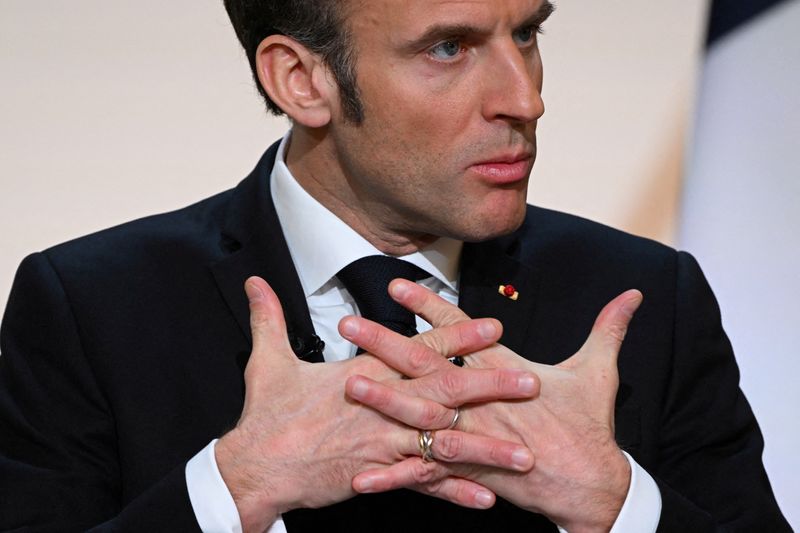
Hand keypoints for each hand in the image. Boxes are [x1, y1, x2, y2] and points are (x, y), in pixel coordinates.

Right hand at [214, 277, 539, 531]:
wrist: (255, 467)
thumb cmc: (265, 416)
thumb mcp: (265, 360)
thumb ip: (269, 317)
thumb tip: (255, 281)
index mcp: (363, 373)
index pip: (419, 349)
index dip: (458, 336)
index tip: (493, 327)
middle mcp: (380, 406)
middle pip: (444, 392)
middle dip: (490, 387)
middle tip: (531, 383)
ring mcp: (382, 443)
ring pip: (442, 442)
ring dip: (486, 448)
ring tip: (524, 453)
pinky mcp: (377, 475)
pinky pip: (423, 484)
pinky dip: (454, 492)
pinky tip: (487, 498)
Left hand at [343, 280, 642, 532]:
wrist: (592, 487)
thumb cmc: (590, 427)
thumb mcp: (600, 372)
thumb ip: (609, 328)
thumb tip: (634, 294)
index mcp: (507, 372)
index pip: (461, 332)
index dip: (429, 306)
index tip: (399, 286)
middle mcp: (484, 401)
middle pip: (428, 367)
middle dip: (386, 342)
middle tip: (350, 322)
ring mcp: (475, 436)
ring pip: (421, 415)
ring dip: (383, 399)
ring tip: (348, 383)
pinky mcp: (472, 472)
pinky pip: (428, 471)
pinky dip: (395, 474)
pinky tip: (362, 475)